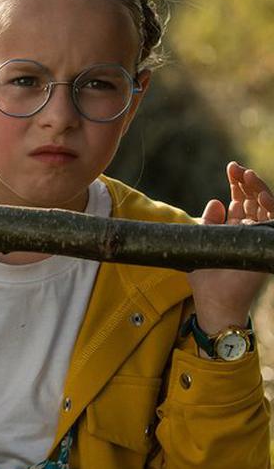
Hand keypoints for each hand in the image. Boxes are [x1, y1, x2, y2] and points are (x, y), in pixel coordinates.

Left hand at [189, 161, 273, 332]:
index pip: (240, 201)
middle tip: (236, 168)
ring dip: (258, 189)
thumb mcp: (203, 241)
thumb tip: (216, 201)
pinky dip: (269, 206)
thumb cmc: (206, 277)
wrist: (215, 300)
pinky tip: (259, 194)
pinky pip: (273, 220)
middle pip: (253, 200)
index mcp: (234, 229)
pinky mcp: (266, 244)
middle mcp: (250, 232)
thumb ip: (209, 221)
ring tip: (246, 175)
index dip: (237, 185)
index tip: (230, 167)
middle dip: (246, 182)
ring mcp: (260, 238)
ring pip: (266, 207)